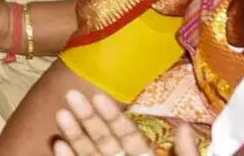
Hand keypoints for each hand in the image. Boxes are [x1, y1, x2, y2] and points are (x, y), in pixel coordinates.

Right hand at [53, 90, 198, 155]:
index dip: (112, 115)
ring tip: (60, 114)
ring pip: (89, 152)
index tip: (97, 95)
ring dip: (74, 134)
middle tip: (71, 95)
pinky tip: (57, 144)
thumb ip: (185, 155)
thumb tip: (184, 126)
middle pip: (103, 139)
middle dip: (87, 117)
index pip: (127, 134)